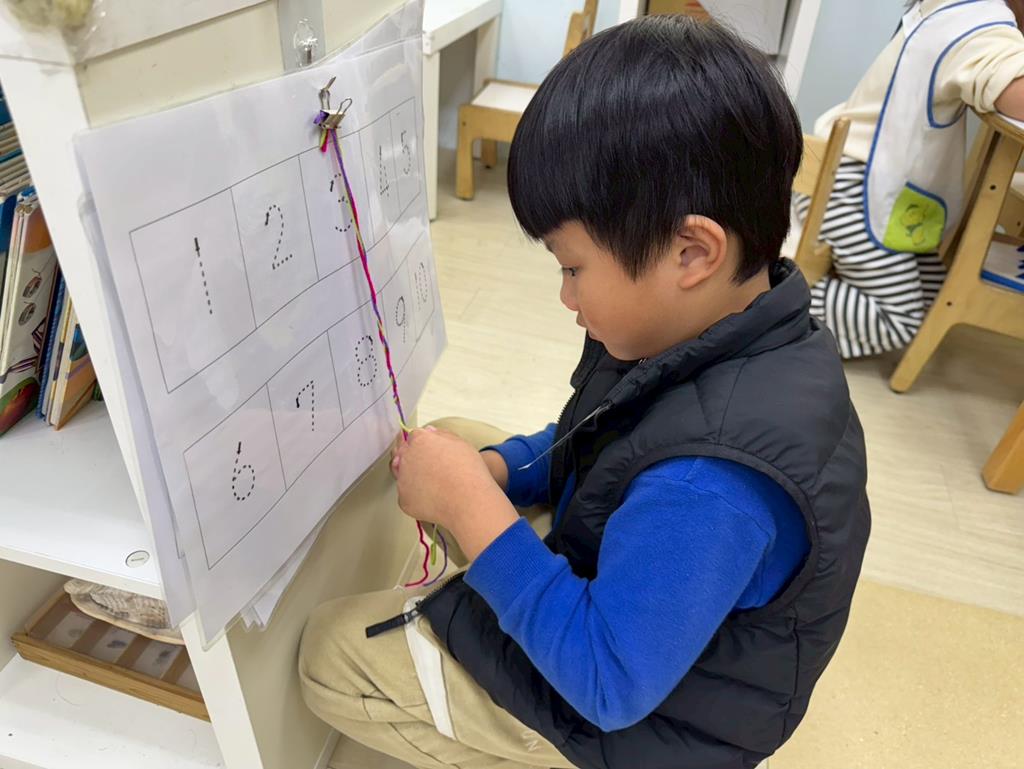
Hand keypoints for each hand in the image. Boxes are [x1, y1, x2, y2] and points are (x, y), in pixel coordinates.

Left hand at [390, 433, 508, 490]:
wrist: (468, 502)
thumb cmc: (468, 474)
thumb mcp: (461, 444)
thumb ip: (442, 434)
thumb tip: (430, 431)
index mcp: (420, 441)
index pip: (413, 437)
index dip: (423, 444)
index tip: (430, 451)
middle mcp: (406, 458)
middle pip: (404, 454)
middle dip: (415, 459)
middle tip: (432, 468)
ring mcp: (403, 480)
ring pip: (404, 475)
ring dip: (414, 477)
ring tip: (436, 485)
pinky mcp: (403, 500)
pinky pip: (407, 496)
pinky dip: (417, 497)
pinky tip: (433, 497)